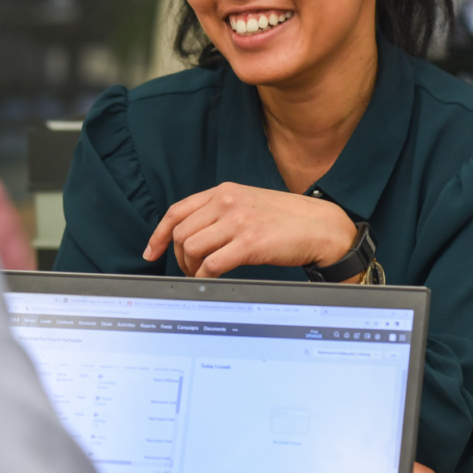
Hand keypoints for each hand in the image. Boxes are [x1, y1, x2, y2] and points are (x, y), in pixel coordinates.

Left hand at [144, 183, 356, 278]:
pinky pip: (212, 264)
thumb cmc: (285, 219)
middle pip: (181, 233)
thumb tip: (190, 236)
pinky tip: (211, 280)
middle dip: (178, 257)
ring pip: (192, 248)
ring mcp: (238, 221)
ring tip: (201, 276)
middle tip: (188, 271)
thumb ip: (219, 211)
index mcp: (223, 191)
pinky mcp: (249, 243)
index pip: (177, 211)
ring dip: (191, 268)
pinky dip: (205, 277)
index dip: (159, 234)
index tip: (152, 251)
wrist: (321, 227)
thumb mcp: (247, 203)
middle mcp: (227, 202)